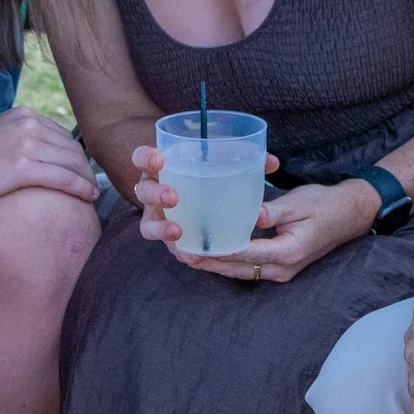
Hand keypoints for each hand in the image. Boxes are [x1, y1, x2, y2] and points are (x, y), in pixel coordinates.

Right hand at [0, 99, 98, 205]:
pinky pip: (63, 178)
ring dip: (86, 180)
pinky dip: (80, 188)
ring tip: (92, 193)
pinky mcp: (23, 167)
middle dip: (84, 168)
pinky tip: (88, 197)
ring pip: (71, 164)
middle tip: (92, 186)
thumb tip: (44, 154)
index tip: (83, 171)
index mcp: (24, 116)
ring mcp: (26, 144)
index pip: (62, 136)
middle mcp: (28, 125)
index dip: (76, 156)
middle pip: (71, 149)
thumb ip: (20, 139)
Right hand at [130, 142, 286, 254]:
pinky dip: (178, 250)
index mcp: (161, 167)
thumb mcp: (220, 164)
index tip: (159, 159)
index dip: (146, 157)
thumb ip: (244, 160)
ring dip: (160, 228)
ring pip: (147, 224)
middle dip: (155, 194)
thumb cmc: (206, 175)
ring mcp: (156, 216)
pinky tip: (192, 256)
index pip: (143, 158)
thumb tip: (271, 162)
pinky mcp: (167, 236)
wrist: (194, 197)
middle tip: (173, 197)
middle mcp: (153, 191)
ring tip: (178, 231)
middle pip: (143, 191)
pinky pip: (167, 246)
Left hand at [181, 177, 377, 283]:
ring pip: (241, 272)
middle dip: (208, 263)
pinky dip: (229, 261)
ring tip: (187, 255)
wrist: (350, 214)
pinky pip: (249, 267)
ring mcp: (282, 270)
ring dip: (215, 264)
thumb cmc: (325, 204)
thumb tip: (247, 215)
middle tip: (179, 253)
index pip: (244, 255)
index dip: (216, 253)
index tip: (192, 248)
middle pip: (238, 269)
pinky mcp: (280, 265)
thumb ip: (271, 211)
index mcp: (288, 252)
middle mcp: (283, 268)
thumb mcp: (298, 202)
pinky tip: (211, 252)